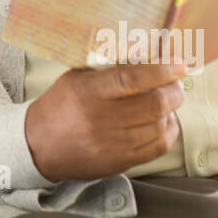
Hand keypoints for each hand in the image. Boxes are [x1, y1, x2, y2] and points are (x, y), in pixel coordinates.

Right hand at [24, 59, 185, 183]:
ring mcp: (112, 144)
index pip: (130, 79)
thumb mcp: (76, 79)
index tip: (178, 63)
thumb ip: (107, 69)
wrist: (39, 146)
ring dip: (171, 110)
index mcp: (87, 93)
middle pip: (154, 104)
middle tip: (175, 81)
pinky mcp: (120, 162)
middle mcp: (101, 120)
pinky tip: (162, 120)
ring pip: (159, 125)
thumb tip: (146, 56)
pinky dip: (168, 130)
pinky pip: (158, 147)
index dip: (159, 70)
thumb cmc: (60, 106)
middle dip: (173, 90)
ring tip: (167, 99)